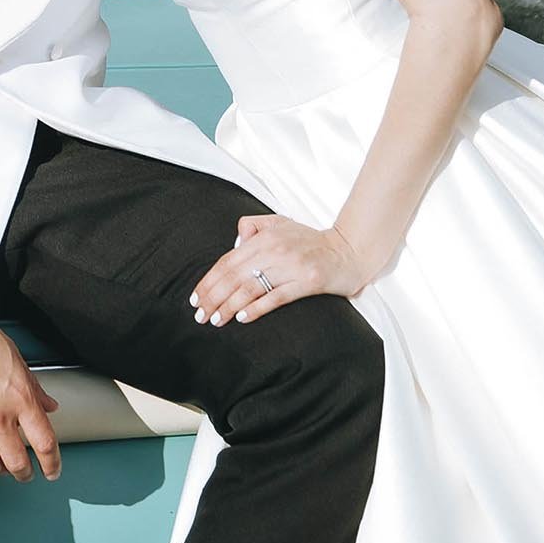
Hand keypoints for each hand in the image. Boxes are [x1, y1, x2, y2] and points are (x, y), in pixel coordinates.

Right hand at [0, 305, 60, 481]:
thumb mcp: (16, 358)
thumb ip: (34, 388)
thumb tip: (48, 406)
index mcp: (20, 396)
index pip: (44, 443)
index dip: (52, 463)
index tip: (53, 469)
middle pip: (17, 463)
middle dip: (25, 473)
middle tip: (27, 473)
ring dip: (0, 469)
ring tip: (3, 466)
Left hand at [191, 214, 366, 326]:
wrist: (348, 251)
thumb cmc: (311, 240)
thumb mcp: (280, 222)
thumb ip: (254, 226)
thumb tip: (234, 242)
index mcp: (265, 236)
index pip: (228, 260)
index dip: (209, 280)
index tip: (196, 297)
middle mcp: (275, 249)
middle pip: (235, 275)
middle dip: (213, 296)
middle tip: (199, 315)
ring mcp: (291, 266)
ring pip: (251, 287)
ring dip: (229, 306)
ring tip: (215, 320)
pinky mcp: (307, 282)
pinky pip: (276, 297)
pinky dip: (257, 308)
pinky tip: (242, 318)